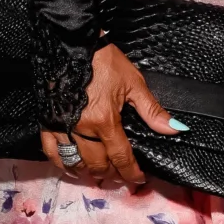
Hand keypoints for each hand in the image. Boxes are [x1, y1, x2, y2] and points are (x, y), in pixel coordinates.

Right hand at [41, 42, 179, 188]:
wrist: (72, 44)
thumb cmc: (104, 61)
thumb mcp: (133, 83)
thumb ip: (152, 110)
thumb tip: (175, 129)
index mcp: (105, 121)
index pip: (121, 157)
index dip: (131, 172)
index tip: (138, 179)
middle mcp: (82, 128)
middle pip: (98, 164)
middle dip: (112, 174)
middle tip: (120, 176)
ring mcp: (62, 126)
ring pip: (75, 162)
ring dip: (88, 172)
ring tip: (99, 174)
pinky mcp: (48, 120)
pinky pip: (52, 151)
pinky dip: (62, 163)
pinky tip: (71, 167)